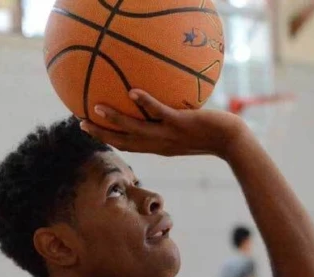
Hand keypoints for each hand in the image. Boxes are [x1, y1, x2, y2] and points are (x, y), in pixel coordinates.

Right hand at [80, 89, 249, 157]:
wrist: (232, 141)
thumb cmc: (214, 132)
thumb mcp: (189, 129)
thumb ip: (174, 120)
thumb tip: (165, 103)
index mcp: (160, 147)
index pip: (129, 145)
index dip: (108, 139)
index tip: (92, 130)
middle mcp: (160, 144)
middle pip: (124, 141)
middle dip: (101, 134)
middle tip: (81, 123)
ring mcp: (169, 134)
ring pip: (135, 129)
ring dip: (114, 119)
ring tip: (96, 107)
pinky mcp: (180, 123)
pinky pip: (159, 112)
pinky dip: (145, 103)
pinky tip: (132, 92)